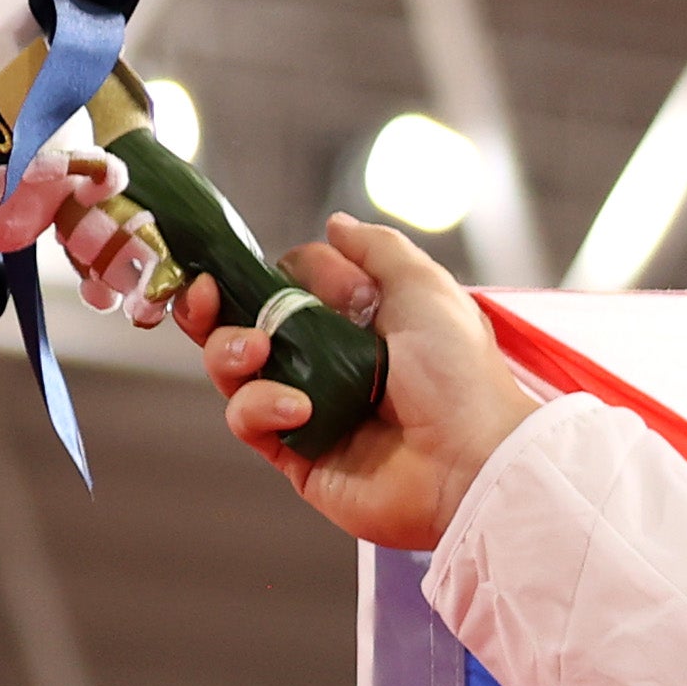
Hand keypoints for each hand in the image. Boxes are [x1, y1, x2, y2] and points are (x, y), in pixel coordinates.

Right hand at [177, 213, 541, 551]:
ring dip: (229, 350)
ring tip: (259, 351)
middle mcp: (328, 365)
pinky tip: (298, 407)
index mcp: (356, 324)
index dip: (268, 274)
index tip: (277, 272)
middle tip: (210, 295)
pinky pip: (247, 421)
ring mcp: (310, 410)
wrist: (475, 459)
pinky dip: (258, 406)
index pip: (282, 287)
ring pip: (233, 371)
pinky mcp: (298, 456)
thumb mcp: (424, 288)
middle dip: (215, 305)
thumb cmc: (461, 375)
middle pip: (242, 325)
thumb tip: (336, 225)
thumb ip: (378, 250)